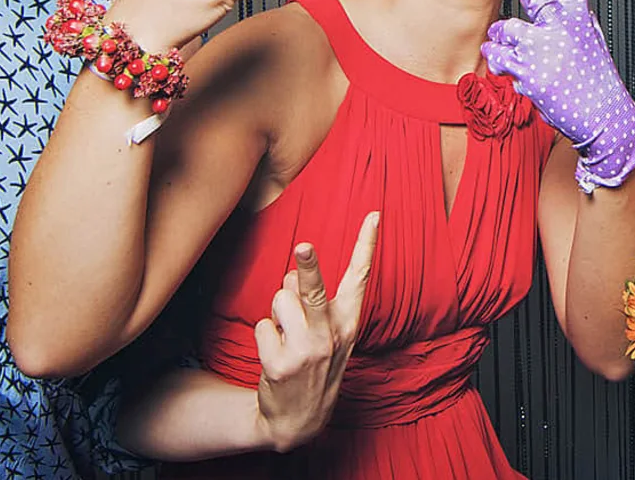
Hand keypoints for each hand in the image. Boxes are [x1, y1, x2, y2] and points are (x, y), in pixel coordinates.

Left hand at [253, 211, 379, 452]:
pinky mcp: (280, 365)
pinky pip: (261, 325)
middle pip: (314, 290)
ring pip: (279, 300)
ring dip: (276, 312)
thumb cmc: (313, 363)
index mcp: (348, 322)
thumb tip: (294, 272)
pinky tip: (274, 355)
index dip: (367, 244)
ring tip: (285, 335)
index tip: (373, 215)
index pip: (360, 277)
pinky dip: (263, 335)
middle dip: (308, 266)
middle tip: (303, 246)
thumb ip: (314, 300)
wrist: (298, 419)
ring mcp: (306, 352)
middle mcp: (331, 336)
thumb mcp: (326, 335)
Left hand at [482, 0, 634, 191]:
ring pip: (503, 29)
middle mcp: (562, 28)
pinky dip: (501, 61)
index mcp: (578, 15)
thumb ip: (562, 0)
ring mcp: (545, 50)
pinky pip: (496, 55)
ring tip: (528, 58)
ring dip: (505, 42)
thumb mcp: (584, 33)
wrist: (605, 121)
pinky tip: (521, 72)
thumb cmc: (592, 75)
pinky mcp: (529, 73)